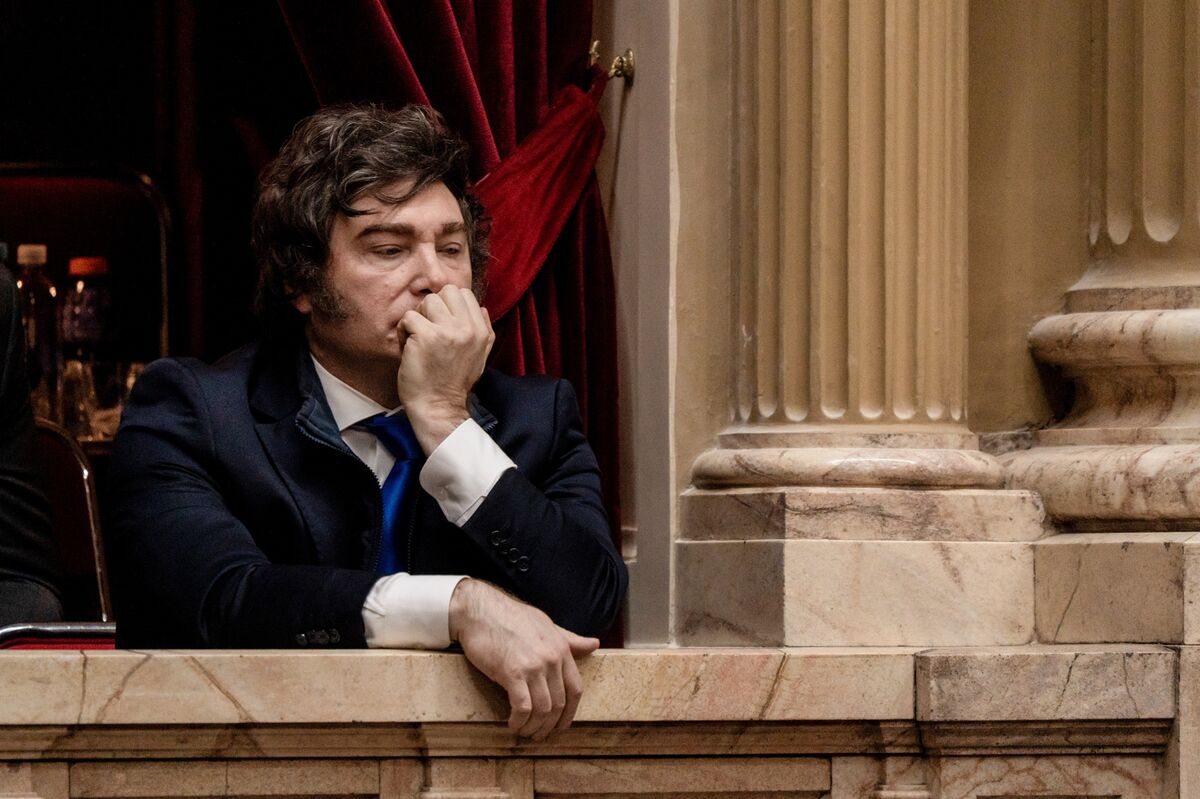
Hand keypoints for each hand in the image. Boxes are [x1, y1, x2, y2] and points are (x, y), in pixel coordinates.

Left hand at [396, 286, 494, 453]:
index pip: (464, 294)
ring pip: (428, 301)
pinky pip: (409, 317)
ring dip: (418, 318)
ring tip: (418, 339)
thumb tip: (480, 307)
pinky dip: (404, 331)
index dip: (447, 306)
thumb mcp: (479, 355)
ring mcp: (448, 331)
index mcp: (482, 331)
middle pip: (446, 291)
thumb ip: (482, 329)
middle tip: (428, 330)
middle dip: (433, 307)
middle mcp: (468, 328)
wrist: (439, 408)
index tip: (441, 325)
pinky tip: (408, 347)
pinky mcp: (427, 336)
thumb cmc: (453, 383)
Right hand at [449, 579, 598, 739]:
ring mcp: (533, 666)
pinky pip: (523, 707)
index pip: (576, 689)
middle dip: (550, 725)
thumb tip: (594, 644)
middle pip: (559, 703)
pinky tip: (512, 724)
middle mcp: (552, 658)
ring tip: (524, 732)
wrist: (479, 609)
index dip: (569, 713)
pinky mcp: (512, 672)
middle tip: (539, 735)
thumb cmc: (509, 616)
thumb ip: (569, 639)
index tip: (560, 725)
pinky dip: (519, 721)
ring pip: (543, 709)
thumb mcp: (546, 625)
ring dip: (534, 727)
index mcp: (561, 648)